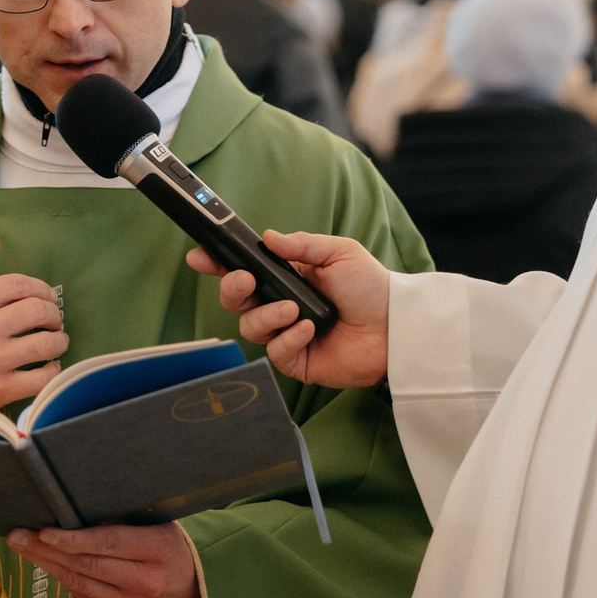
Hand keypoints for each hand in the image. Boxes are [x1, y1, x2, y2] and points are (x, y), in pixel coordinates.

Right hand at [0, 235, 66, 409]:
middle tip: (53, 319)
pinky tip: (47, 368)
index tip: (46, 297)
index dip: (41, 288)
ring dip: (58, 341)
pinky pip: (40, 379)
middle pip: (38, 311)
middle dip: (53, 313)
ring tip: (56, 342)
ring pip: (45, 345)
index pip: (21, 284)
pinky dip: (51, 372)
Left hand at [9, 522, 199, 597]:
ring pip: (78, 583)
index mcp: (156, 551)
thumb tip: (72, 511)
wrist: (195, 589)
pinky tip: (45, 563)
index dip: (72, 538)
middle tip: (17, 535)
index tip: (43, 530)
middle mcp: (143, 584)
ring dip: (46, 564)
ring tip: (22, 546)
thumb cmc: (170, 546)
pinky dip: (63, 578)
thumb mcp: (156, 525)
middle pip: (85, 565)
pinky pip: (83, 597)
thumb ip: (121, 521)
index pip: (107, 544)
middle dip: (46, 549)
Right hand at [187, 230, 389, 388]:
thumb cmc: (370, 287)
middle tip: (245, 281)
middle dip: (231, 289)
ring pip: (250, 327)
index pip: (243, 269)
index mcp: (286, 277)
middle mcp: (280, 305)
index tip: (200, 256)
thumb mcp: (339, 253)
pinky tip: (307, 330)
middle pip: (235, 300)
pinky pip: (274, 353)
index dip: (218, 263)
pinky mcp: (297, 360)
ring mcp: (287, 334)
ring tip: (294, 310)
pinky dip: (287, 339)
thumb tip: (268, 237)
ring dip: (266, 316)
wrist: (396, 326)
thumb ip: (303, 245)